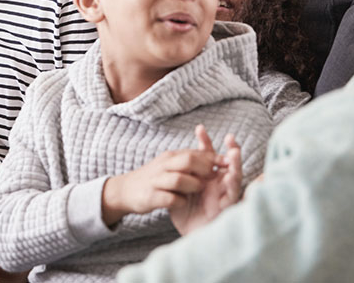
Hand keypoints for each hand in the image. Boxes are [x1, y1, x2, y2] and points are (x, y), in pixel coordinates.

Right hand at [102, 143, 217, 225]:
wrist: (126, 190)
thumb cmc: (155, 177)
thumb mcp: (170, 164)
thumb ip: (189, 160)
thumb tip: (213, 157)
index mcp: (171, 156)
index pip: (195, 152)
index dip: (213, 158)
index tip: (227, 163)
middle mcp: (164, 165)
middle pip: (188, 160)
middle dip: (205, 169)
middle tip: (213, 177)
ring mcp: (156, 180)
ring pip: (179, 179)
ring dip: (193, 185)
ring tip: (197, 190)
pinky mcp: (151, 197)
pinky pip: (170, 198)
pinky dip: (180, 201)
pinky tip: (183, 202)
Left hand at [170, 127, 241, 235]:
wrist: (186, 234)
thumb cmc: (184, 211)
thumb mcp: (178, 188)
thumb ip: (180, 175)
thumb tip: (172, 159)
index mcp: (205, 175)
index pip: (206, 154)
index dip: (204, 141)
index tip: (199, 128)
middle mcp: (218, 181)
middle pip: (226, 162)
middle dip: (230, 149)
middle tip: (229, 137)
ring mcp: (224, 193)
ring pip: (234, 175)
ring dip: (235, 164)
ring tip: (234, 152)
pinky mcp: (226, 206)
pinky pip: (233, 194)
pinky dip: (234, 184)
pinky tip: (232, 175)